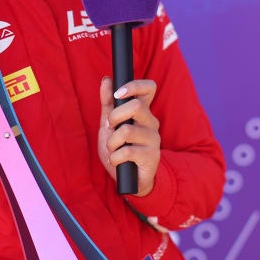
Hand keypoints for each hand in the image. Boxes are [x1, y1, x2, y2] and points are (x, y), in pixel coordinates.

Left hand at [98, 76, 160, 197]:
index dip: (134, 85)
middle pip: (136, 106)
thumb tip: (106, 79)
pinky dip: (115, 157)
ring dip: (112, 142)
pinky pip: (127, 151)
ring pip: (127, 131)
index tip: (118, 93)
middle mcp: (151, 122)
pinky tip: (117, 161)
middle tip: (110, 127)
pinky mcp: (152, 156)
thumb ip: (107, 103)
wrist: (128, 180)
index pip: (149, 88)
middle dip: (114, 117)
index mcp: (142, 112)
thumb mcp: (109, 125)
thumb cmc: (120, 149)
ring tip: (113, 149)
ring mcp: (153, 139)